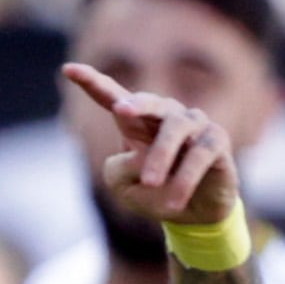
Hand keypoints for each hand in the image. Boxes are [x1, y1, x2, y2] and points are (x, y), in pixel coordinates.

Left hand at [62, 62, 240, 233]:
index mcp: (136, 123)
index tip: (68, 70)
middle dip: (135, 102)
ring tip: (150, 184)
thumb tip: (138, 157)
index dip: (92, 83)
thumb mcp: (123, 188)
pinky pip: (200, 153)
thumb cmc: (154, 194)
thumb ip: (119, 171)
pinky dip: (184, 178)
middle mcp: (166, 116)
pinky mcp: (216, 140)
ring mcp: (194, 124)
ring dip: (160, 157)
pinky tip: (174, 202)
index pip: (112, 98)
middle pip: (150, 102)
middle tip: (121, 111)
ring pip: (175, 127)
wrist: (194, 214)